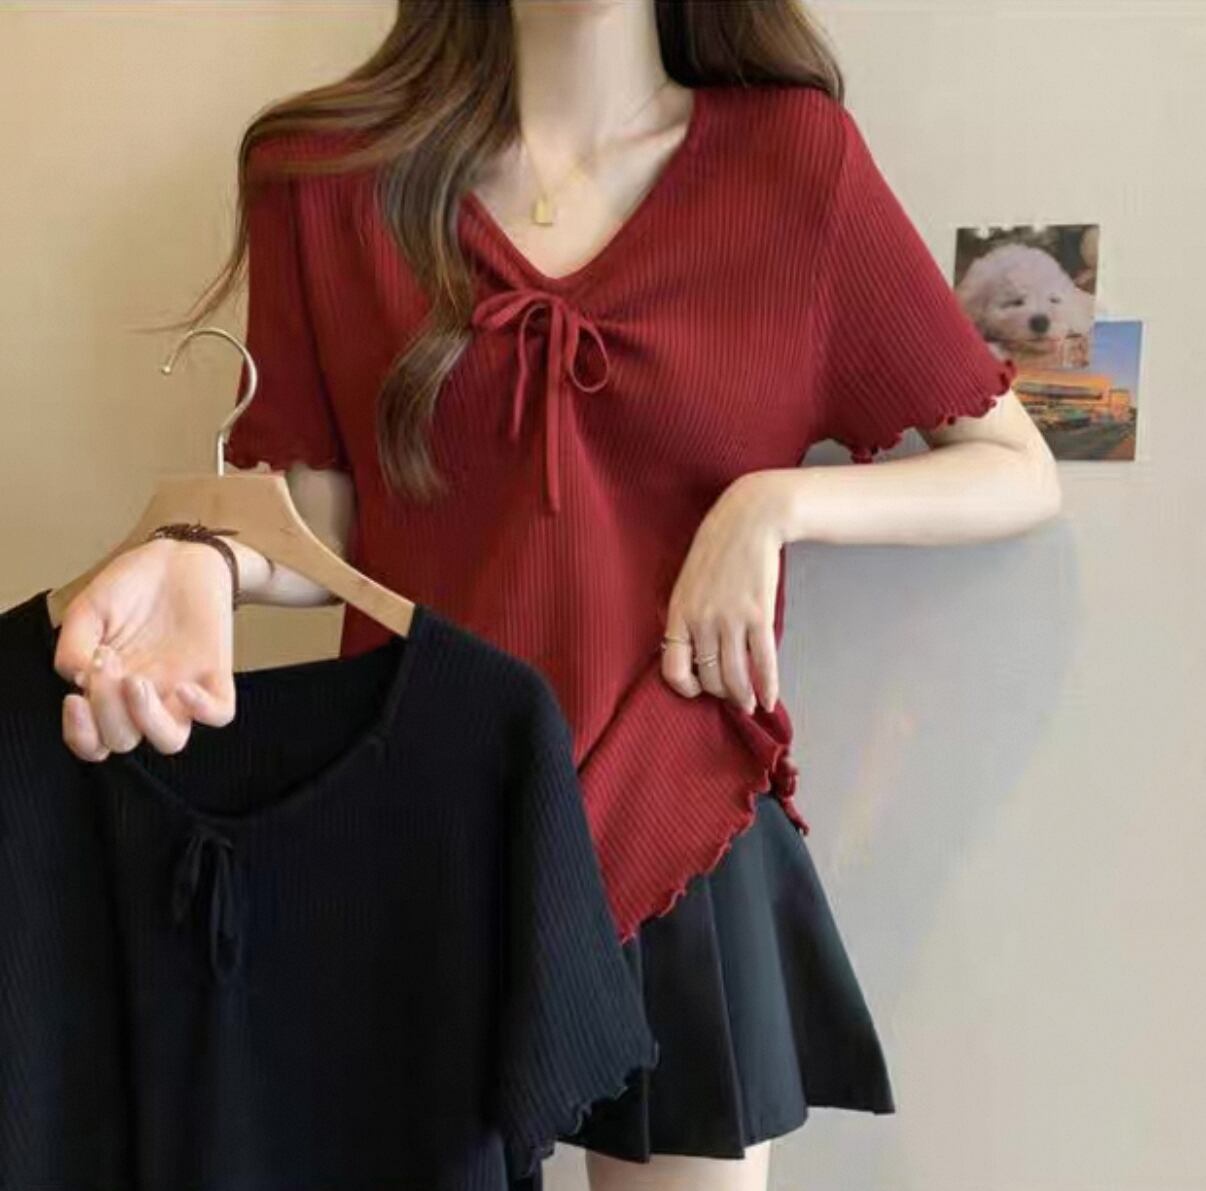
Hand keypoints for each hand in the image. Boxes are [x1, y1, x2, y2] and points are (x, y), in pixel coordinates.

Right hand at [54, 539, 237, 761]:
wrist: (177, 558)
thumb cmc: (130, 587)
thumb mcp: (87, 612)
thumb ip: (72, 648)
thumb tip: (79, 682)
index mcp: (110, 691)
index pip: (94, 741)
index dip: (81, 735)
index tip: (74, 700)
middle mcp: (145, 698)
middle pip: (123, 741)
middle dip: (107, 711)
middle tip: (106, 661)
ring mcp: (181, 690)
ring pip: (171, 741)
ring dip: (148, 721)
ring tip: (135, 681)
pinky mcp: (216, 674)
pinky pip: (221, 713)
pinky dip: (205, 710)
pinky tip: (186, 687)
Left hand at [659, 470, 791, 713]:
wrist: (749, 520)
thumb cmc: (717, 548)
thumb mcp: (688, 581)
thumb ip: (688, 614)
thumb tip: (694, 649)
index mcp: (679, 613)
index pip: (672, 668)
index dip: (685, 687)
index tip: (697, 689)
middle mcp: (702, 621)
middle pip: (708, 677)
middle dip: (720, 693)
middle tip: (730, 697)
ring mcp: (731, 620)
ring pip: (735, 676)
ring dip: (743, 697)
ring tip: (749, 704)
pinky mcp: (759, 616)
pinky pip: (763, 662)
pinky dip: (768, 686)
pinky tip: (769, 699)